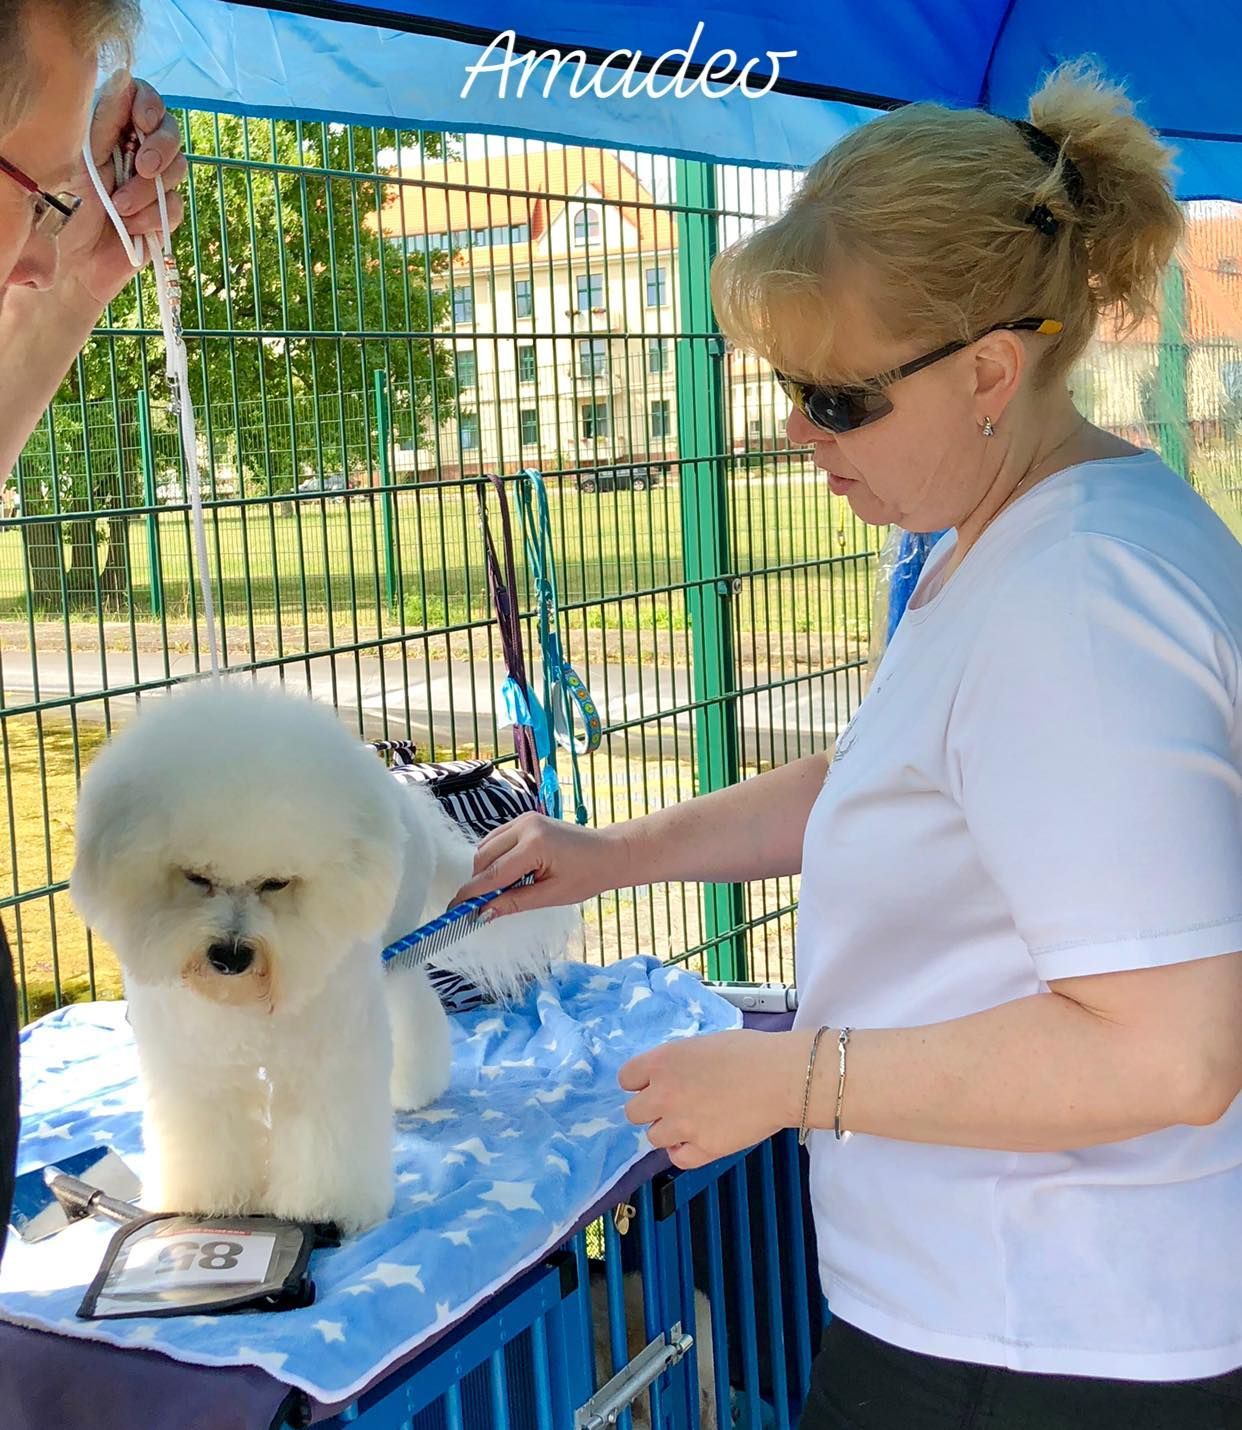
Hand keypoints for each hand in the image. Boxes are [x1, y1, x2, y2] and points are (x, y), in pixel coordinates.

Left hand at [58, 71, 188, 310]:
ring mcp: (152, 186)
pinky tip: (130, 229)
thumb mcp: (80, 158)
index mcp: (112, 130)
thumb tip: (125, 79)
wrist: (71, 264)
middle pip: (170, 133)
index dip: (151, 105)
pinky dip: (153, 218)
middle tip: (142, 168)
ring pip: (177, 171)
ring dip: (149, 191)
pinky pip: (176, 208)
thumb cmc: (63, 208)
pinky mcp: (162, 218)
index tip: (143, 121)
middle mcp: (135, 153)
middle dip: (160, 149)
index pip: (144, 100)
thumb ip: (105, 121)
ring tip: (120, 209)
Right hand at [450, 812, 631, 916]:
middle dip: (479, 883)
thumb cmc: (587, 876)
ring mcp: (523, 819)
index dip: (471, 894)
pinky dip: (495, 858)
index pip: (492, 874)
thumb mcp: (551, 895)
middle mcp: (525, 826)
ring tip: (505, 890)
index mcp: (534, 845)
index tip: (454, 910)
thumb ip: (514, 903)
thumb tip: (482, 913)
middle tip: (484, 905)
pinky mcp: (524, 819)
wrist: (608, 853)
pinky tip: (510, 874)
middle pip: (483, 858)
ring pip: (486, 847)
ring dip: (486, 870)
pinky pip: (496, 840)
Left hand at [618, 1029, 811, 1168]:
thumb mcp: (702, 1045)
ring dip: (669, 1131)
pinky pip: (677, 1159)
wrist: (781, 1078)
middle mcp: (664, 1094)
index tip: (653, 1084)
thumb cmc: (750, 1053)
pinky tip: (700, 1139)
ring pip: (653, 1137)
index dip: (640, 1082)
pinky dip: (686, 1152)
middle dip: (650, 1109)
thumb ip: (678, 1062)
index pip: (626, 1078)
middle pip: (633, 1112)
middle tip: (673, 1105)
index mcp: (663, 1062)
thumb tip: (670, 1075)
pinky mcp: (702, 1149)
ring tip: (693, 1121)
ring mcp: (681, 1124)